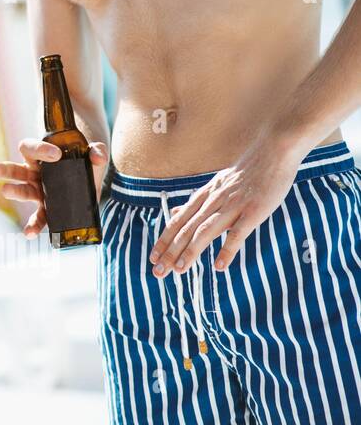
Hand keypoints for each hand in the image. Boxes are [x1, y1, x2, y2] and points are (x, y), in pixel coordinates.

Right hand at [0, 137, 108, 236]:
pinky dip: (32, 226)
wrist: (90, 179)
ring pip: (21, 191)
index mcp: (40, 157)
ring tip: (5, 191)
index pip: (31, 148)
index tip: (56, 154)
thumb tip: (97, 157)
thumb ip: (97, 151)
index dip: (40, 149)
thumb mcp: (92, 154)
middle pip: (15, 170)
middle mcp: (34, 174)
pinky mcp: (46, 209)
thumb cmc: (84, 162)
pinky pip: (37, 218)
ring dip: (13, 192)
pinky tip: (28, 234)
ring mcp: (38, 192)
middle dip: (4, 170)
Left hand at [149, 142, 299, 274]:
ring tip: (179, 270)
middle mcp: (213, 201)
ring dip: (190, 251)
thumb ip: (196, 202)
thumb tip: (174, 212)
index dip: (164, 240)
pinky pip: (238, 233)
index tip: (152, 258)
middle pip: (186, 229)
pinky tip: (219, 267)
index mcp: (204, 196)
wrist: (272, 152)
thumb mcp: (215, 184)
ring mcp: (233, 206)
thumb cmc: (245, 172)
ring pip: (206, 231)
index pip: (177, 221)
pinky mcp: (254, 211)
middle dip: (170, 251)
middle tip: (158, 272)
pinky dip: (227, 250)